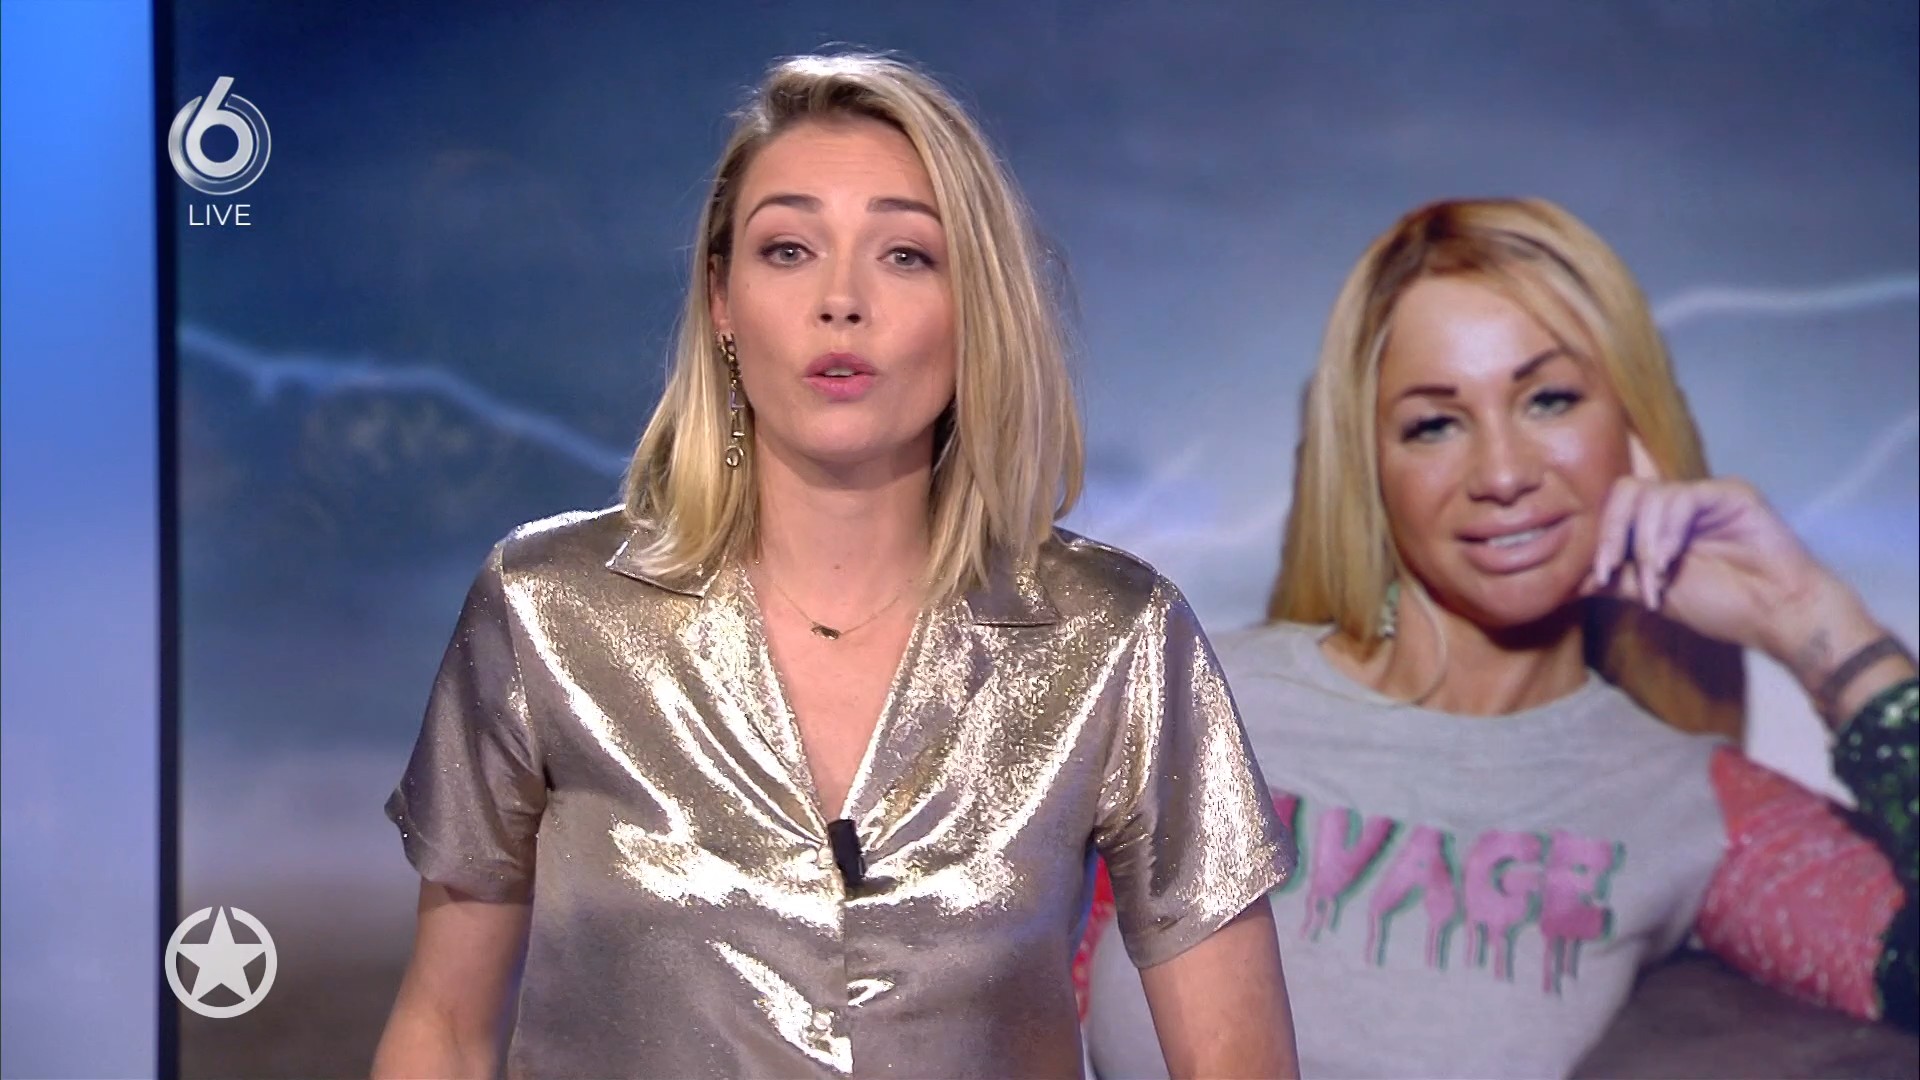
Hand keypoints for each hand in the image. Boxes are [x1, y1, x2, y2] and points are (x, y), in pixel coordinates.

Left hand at [1581, 461, 1904, 722]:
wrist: (1775, 615)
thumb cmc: (1722, 605)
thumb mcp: (1654, 594)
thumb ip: (1617, 581)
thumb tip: (1572, 582)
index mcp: (1659, 523)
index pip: (1615, 508)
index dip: (1602, 538)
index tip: (1599, 575)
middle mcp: (1680, 504)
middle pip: (1626, 491)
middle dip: (1613, 533)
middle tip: (1613, 571)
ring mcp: (1704, 496)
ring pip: (1652, 496)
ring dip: (1646, 544)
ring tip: (1658, 579)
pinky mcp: (1730, 493)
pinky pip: (1684, 497)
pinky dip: (1668, 531)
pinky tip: (1669, 560)